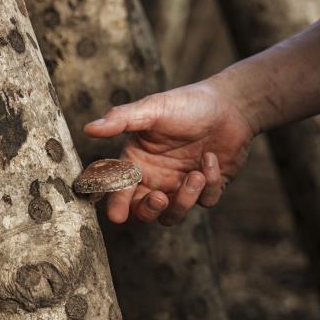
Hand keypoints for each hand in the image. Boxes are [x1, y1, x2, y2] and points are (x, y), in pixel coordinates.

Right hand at [84, 78, 255, 224]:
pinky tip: (212, 158)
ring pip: (173, 214)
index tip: (117, 215)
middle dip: (149, 210)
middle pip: (143, 212)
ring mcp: (181, 185)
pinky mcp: (207, 188)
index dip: (117, 205)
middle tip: (159, 198)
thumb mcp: (153, 109)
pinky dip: (210, 183)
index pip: (120, 190)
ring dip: (184, 199)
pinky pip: (205, 201)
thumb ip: (121, 120)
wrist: (230, 104)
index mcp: (137, 162)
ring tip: (196, 174)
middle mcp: (156, 178)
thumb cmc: (187, 103)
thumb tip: (89, 128)